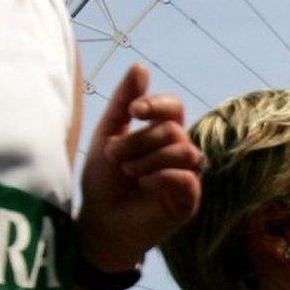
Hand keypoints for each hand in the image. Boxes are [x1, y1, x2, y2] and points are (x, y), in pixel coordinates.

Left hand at [77, 64, 200, 270]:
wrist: (99, 223)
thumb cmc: (103, 182)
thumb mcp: (107, 135)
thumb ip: (123, 103)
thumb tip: (140, 66)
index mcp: (161, 135)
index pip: (174, 107)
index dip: (157, 105)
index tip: (134, 113)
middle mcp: (179, 152)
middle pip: (172, 130)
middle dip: (138, 141)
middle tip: (114, 157)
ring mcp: (187, 176)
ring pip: (183, 151)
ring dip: (148, 159)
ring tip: (129, 173)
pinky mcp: (189, 200)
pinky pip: (185, 177)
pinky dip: (160, 177)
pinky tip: (143, 185)